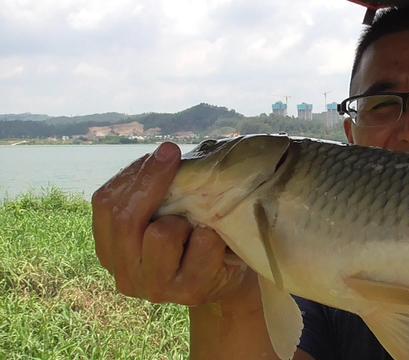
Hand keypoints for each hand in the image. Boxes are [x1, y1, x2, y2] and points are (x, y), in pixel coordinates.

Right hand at [91, 142, 256, 309]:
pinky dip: (212, 233)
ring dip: (183, 218)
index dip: (134, 174)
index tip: (164, 150)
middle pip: (126, 219)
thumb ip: (149, 192)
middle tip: (174, 154)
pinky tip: (217, 239)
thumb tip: (161, 154)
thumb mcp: (163, 213)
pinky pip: (201, 245)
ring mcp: (156, 288)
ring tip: (195, 224)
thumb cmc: (191, 236)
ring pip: (161, 234)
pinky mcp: (189, 292)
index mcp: (110, 249)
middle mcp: (125, 274)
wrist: (227, 277)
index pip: (105, 205)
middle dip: (153, 180)